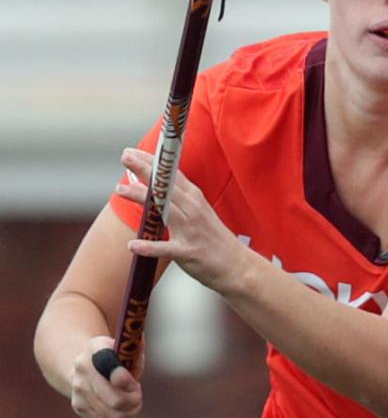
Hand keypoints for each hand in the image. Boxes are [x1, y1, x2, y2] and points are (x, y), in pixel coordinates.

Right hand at [70, 337, 143, 417]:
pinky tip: (125, 413)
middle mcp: (82, 368)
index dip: (125, 379)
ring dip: (130, 411)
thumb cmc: (115, 357)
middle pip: (116, 400)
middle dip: (134, 400)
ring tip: (134, 403)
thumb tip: (139, 343)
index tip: (135, 382)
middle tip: (137, 394)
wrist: (86, 367)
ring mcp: (78, 389)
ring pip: (114, 414)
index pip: (109, 365)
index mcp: (95, 347)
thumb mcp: (125, 348)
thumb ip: (134, 348)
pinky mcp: (79, 407)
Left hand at [116, 147, 247, 294]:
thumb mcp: (198, 212)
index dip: (153, 161)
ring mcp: (191, 231)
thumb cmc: (213, 238)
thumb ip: (176, 199)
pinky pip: (166, 249)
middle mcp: (193, 210)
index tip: (133, 151)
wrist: (236, 265)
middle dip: (146, 170)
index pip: (172, 175)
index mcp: (195, 199)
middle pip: (167, 186)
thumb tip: (150, 186)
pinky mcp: (189, 252)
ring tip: (120, 189)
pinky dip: (149, 247)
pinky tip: (133, 245)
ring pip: (165, 210)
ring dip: (142, 198)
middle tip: (125, 156)